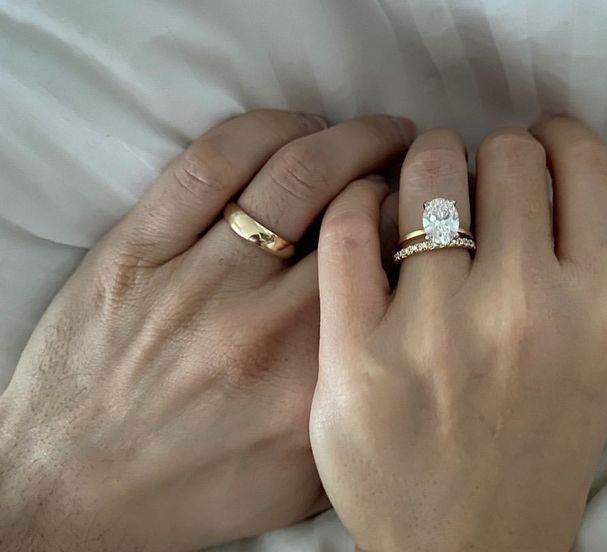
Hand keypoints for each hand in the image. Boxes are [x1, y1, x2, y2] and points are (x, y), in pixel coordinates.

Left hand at [0, 110, 414, 550]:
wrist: (76, 497)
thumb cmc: (196, 491)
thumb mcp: (306, 482)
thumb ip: (365, 410)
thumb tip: (410, 327)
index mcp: (314, 385)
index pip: (396, 271)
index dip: (428, 225)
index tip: (434, 214)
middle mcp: (264, 328)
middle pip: (358, 214)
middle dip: (404, 174)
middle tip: (418, 164)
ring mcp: (196, 283)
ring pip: (295, 174)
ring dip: (351, 138)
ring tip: (375, 134)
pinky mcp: (135, 253)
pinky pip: (210, 164)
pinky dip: (267, 129)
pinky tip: (297, 130)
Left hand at [310, 117, 606, 551]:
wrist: (466, 546)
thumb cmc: (529, 450)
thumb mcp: (590, 357)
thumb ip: (575, 264)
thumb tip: (529, 174)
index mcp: (600, 308)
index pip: (588, 167)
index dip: (555, 137)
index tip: (533, 143)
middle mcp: (527, 310)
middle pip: (504, 157)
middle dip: (482, 155)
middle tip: (462, 181)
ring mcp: (437, 331)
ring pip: (426, 174)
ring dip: (418, 167)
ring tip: (409, 192)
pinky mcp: (357, 354)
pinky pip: (348, 224)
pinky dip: (354, 202)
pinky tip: (360, 216)